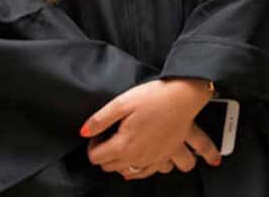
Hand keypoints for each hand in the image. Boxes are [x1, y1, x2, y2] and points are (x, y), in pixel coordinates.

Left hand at [83, 79, 215, 172]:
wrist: (184, 96)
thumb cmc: (154, 96)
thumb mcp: (122, 102)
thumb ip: (100, 120)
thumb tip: (84, 132)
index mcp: (123, 145)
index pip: (95, 157)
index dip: (93, 144)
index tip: (100, 132)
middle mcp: (137, 157)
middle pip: (109, 166)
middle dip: (105, 152)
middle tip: (110, 134)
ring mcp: (152, 159)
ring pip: (127, 172)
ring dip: (120, 162)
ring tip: (123, 145)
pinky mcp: (165, 156)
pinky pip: (147, 172)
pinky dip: (139, 169)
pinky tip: (138, 158)